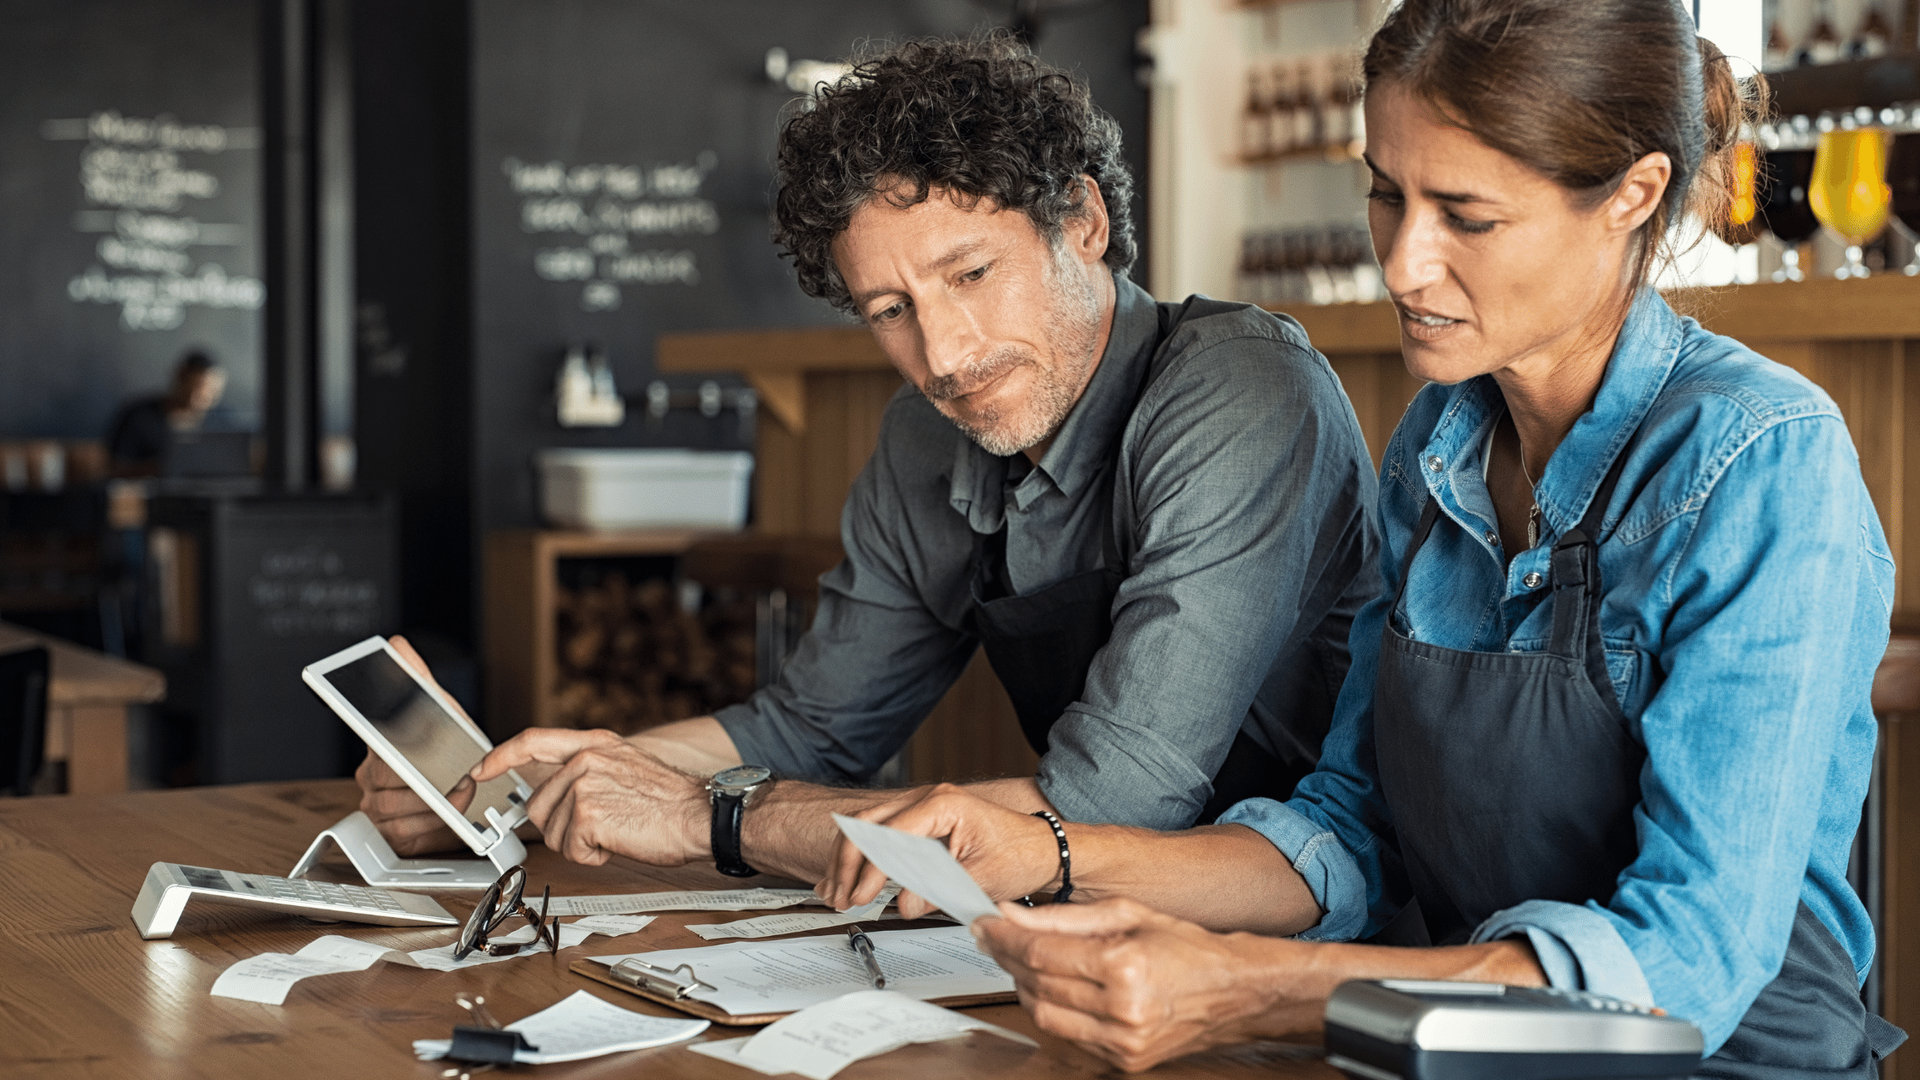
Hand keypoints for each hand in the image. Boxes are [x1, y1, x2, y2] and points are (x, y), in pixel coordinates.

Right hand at [354, 635, 470, 854]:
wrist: (471, 789)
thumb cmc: (451, 750)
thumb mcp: (441, 710)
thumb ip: (419, 679)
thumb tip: (396, 645)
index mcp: (378, 744)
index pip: (369, 739)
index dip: (380, 742)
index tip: (394, 750)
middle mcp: (371, 775)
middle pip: (384, 778)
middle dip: (423, 778)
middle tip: (456, 776)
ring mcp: (377, 805)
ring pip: (392, 807)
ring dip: (431, 803)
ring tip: (460, 793)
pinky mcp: (390, 833)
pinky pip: (401, 832)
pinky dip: (429, 825)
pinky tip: (447, 815)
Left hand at [470, 728, 707, 866]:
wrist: (702, 815)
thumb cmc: (671, 801)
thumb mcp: (625, 767)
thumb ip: (587, 771)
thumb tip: (552, 794)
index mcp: (594, 744)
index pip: (532, 741)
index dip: (500, 757)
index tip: (480, 770)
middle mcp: (585, 759)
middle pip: (539, 805)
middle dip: (563, 827)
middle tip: (603, 826)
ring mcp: (583, 785)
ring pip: (553, 832)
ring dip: (582, 843)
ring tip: (618, 830)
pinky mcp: (587, 814)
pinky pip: (571, 850)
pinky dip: (594, 856)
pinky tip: (620, 841)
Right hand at [818, 783, 1059, 918]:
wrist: (1043, 849)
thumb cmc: (1022, 855)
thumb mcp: (982, 878)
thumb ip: (939, 890)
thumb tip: (903, 904)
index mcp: (943, 804)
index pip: (891, 835)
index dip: (871, 869)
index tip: (861, 896)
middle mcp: (928, 799)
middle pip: (867, 824)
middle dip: (847, 862)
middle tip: (840, 897)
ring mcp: (922, 808)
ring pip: (866, 827)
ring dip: (847, 860)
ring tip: (835, 892)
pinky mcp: (921, 823)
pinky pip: (880, 834)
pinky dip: (860, 856)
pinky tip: (846, 878)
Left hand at [973, 898, 1321, 1071]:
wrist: (1234, 992)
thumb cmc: (1187, 947)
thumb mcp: (1128, 913)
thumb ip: (1065, 916)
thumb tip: (1014, 914)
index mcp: (1125, 966)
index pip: (1042, 951)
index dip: (1005, 936)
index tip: (985, 923)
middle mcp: (1123, 1009)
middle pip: (1037, 983)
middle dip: (1007, 958)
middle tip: (993, 937)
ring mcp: (1123, 1041)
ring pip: (1045, 1015)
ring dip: (1023, 986)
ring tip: (1020, 960)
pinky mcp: (1124, 1060)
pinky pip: (1068, 1036)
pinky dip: (1051, 1010)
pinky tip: (1050, 988)